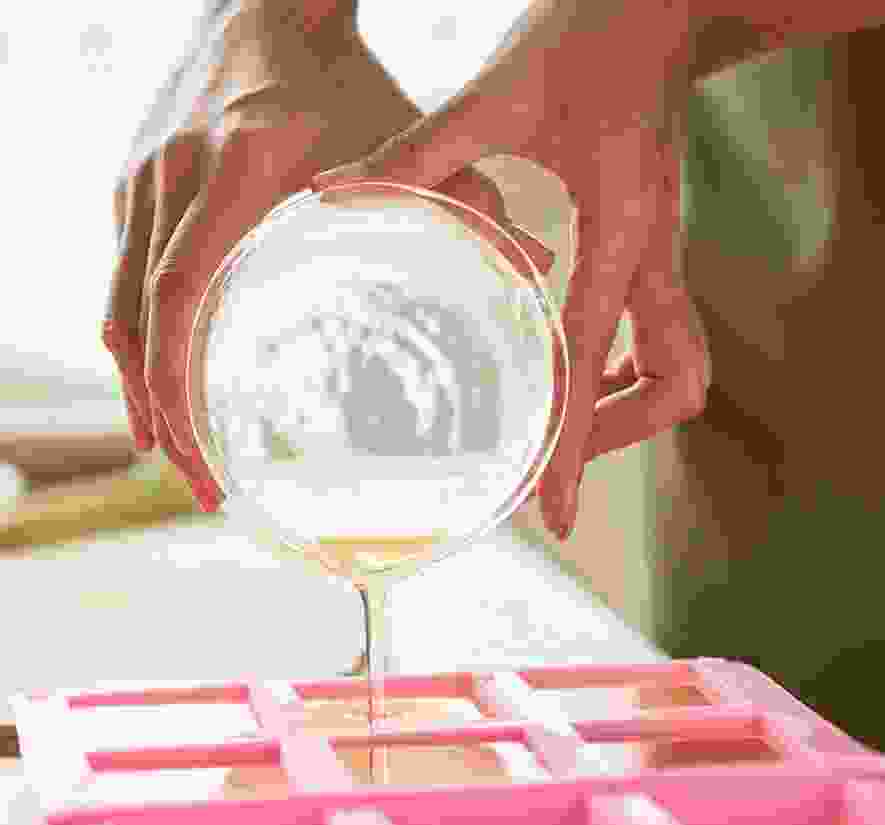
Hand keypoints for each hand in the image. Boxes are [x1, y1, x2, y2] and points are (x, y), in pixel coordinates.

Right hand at [102, 1, 552, 510]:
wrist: (265, 5)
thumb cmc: (343, 79)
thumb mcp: (404, 133)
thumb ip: (465, 199)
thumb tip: (537, 268)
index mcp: (236, 171)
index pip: (183, 296)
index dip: (181, 388)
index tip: (205, 461)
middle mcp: (171, 177)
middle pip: (137, 320)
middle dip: (162, 415)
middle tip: (202, 486)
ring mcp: (140, 181)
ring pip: (117, 307)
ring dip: (141, 388)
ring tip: (181, 455)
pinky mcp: (131, 185)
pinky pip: (120, 279)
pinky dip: (137, 342)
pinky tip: (163, 386)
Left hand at [312, 0, 709, 539]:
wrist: (659, 1)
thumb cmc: (587, 35)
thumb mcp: (500, 94)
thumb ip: (420, 155)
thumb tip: (338, 198)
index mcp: (621, 228)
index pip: (597, 361)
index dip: (578, 446)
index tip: (556, 514)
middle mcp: (656, 252)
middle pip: (676, 382)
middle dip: (623, 430)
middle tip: (561, 453)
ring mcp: (665, 251)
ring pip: (678, 364)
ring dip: (629, 404)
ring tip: (565, 418)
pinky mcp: (658, 244)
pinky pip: (659, 332)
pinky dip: (621, 363)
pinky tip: (571, 356)